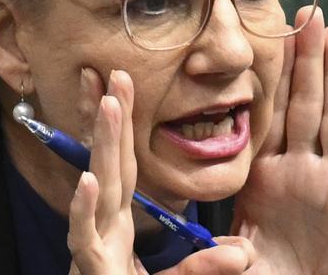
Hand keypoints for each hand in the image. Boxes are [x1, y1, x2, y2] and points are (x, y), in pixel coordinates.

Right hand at [67, 69, 255, 274]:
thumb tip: (242, 255)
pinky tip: (90, 184)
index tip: (121, 84)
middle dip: (110, 118)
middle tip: (111, 73)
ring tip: (107, 106)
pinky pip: (85, 240)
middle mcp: (103, 228)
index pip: (124, 164)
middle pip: (109, 164)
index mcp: (120, 223)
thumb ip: (203, 269)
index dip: (123, 124)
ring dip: (102, 148)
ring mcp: (93, 248)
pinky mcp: (91, 272)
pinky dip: (85, 212)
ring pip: (97, 190)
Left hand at [233, 7, 327, 273]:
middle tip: (306, 14)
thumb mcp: (241, 252)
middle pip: (303, 103)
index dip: (272, 76)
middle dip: (304, 59)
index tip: (270, 38)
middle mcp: (302, 168)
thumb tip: (195, 227)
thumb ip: (221, 237)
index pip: (271, 113)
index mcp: (269, 173)